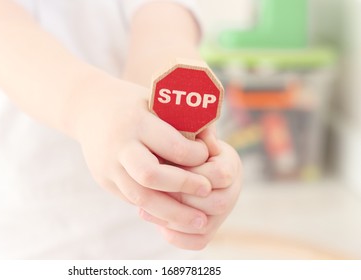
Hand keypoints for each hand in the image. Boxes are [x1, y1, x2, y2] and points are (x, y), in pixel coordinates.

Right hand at [72, 77, 215, 231]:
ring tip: (199, 221)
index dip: (195, 155)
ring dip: (173, 213)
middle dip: (184, 187)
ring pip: (141, 198)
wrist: (88, 108)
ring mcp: (107, 166)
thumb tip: (213, 146)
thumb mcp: (156, 101)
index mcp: (135, 122)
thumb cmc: (133, 103)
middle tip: (208, 192)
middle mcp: (118, 146)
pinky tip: (175, 214)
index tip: (207, 157)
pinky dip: (156, 209)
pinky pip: (132, 200)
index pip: (171, 146)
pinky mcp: (104, 180)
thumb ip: (182, 122)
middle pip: (151, 176)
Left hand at [138, 127, 242, 249]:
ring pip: (205, 226)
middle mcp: (232, 189)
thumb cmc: (177, 138)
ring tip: (144, 208)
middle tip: (153, 190)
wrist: (179, 159)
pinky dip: (178, 237)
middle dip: (182, 196)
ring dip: (174, 218)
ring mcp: (222, 212)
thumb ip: (191, 130)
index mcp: (229, 163)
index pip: (220, 175)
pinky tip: (158, 223)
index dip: (192, 174)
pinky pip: (198, 242)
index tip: (165, 167)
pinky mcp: (208, 228)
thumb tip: (199, 132)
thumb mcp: (183, 129)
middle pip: (217, 203)